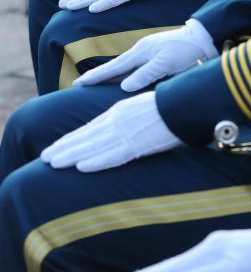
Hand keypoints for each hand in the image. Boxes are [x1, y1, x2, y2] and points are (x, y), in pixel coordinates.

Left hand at [40, 91, 179, 171]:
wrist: (185, 104)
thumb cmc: (168, 108)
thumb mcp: (141, 111)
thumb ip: (127, 121)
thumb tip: (120, 134)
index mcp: (119, 113)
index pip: (89, 129)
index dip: (71, 139)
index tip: (56, 147)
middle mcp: (118, 121)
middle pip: (86, 137)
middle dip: (64, 147)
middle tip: (44, 157)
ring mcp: (126, 132)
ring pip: (92, 146)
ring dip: (71, 155)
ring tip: (52, 163)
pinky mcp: (138, 143)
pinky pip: (113, 155)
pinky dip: (96, 161)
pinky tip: (82, 167)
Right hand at [74, 18, 216, 90]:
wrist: (203, 38)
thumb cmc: (186, 50)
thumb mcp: (166, 63)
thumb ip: (145, 74)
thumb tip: (124, 86)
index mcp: (140, 52)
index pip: (113, 68)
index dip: (96, 77)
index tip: (78, 84)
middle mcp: (141, 51)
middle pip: (114, 67)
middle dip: (96, 76)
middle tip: (78, 85)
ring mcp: (147, 53)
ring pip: (123, 67)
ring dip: (108, 76)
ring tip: (94, 84)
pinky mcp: (155, 56)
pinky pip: (133, 67)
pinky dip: (122, 74)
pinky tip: (121, 79)